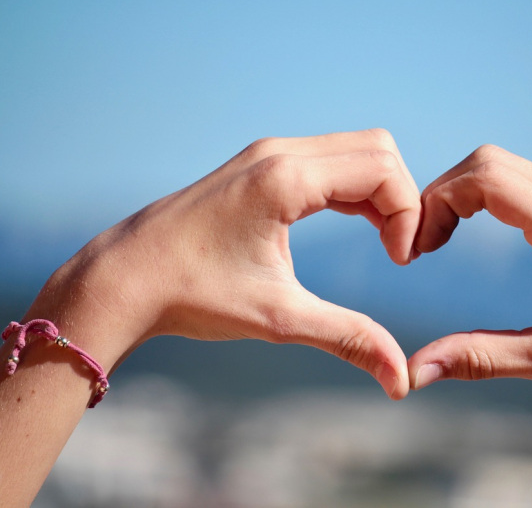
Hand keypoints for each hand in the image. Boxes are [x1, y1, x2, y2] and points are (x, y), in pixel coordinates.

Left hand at [32, 129, 420, 398]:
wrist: (123, 279)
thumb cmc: (192, 295)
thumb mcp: (279, 319)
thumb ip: (348, 338)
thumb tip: (402, 381)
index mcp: (285, 179)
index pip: (383, 170)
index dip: (408, 214)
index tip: (400, 262)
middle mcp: (279, 153)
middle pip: (377, 150)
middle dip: (401, 198)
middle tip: (397, 250)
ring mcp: (266, 155)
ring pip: (353, 150)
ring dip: (379, 193)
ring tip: (384, 242)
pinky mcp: (258, 166)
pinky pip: (326, 160)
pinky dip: (353, 189)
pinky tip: (355, 225)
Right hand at [407, 144, 531, 503]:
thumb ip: (482, 358)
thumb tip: (418, 371)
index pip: (483, 178)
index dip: (436, 202)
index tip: (418, 247)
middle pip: (490, 161)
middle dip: (444, 193)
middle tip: (424, 242)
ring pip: (512, 168)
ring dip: (469, 193)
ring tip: (446, 238)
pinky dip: (497, 196)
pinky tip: (489, 234)